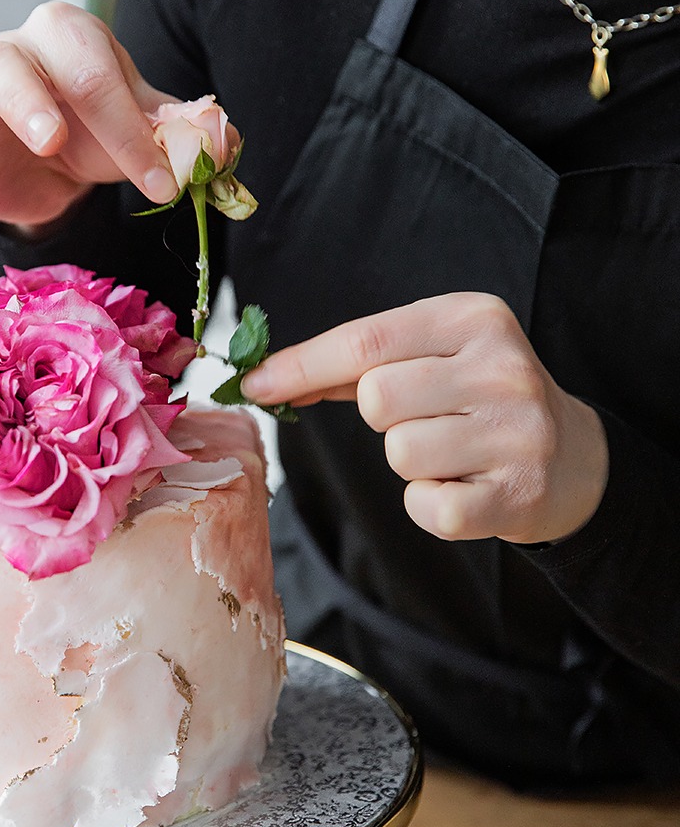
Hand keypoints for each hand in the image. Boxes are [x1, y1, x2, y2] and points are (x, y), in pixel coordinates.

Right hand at [0, 2, 179, 228]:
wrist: (62, 174)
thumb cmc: (102, 138)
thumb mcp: (145, 134)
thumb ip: (179, 135)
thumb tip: (220, 141)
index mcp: (72, 41)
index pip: (97, 76)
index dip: (129, 130)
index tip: (160, 182)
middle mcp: (14, 56)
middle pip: (18, 66)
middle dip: (39, 103)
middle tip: (56, 142)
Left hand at [240, 293, 608, 544]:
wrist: (573, 458)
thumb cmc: (478, 399)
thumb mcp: (432, 356)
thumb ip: (353, 364)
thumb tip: (266, 379)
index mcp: (473, 318)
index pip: (364, 342)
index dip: (299, 366)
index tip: (253, 384)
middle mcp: (502, 367)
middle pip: (377, 399)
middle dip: (383, 417)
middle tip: (426, 418)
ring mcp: (516, 432)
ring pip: (399, 453)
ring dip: (409, 462)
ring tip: (451, 452)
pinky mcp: (517, 494)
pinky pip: (426, 508)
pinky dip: (429, 504)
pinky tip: (464, 486)